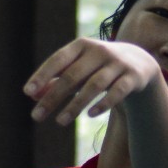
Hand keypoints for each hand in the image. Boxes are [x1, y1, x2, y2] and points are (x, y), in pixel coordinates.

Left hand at [23, 38, 161, 125]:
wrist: (139, 62)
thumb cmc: (99, 66)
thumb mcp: (78, 68)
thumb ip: (56, 79)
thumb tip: (32, 95)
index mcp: (81, 46)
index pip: (58, 60)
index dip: (43, 75)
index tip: (28, 92)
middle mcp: (99, 51)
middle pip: (72, 76)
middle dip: (53, 97)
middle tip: (36, 116)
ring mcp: (117, 63)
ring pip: (94, 85)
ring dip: (75, 105)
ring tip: (60, 122)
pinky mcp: (133, 77)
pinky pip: (117, 91)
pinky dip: (104, 103)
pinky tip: (90, 115)